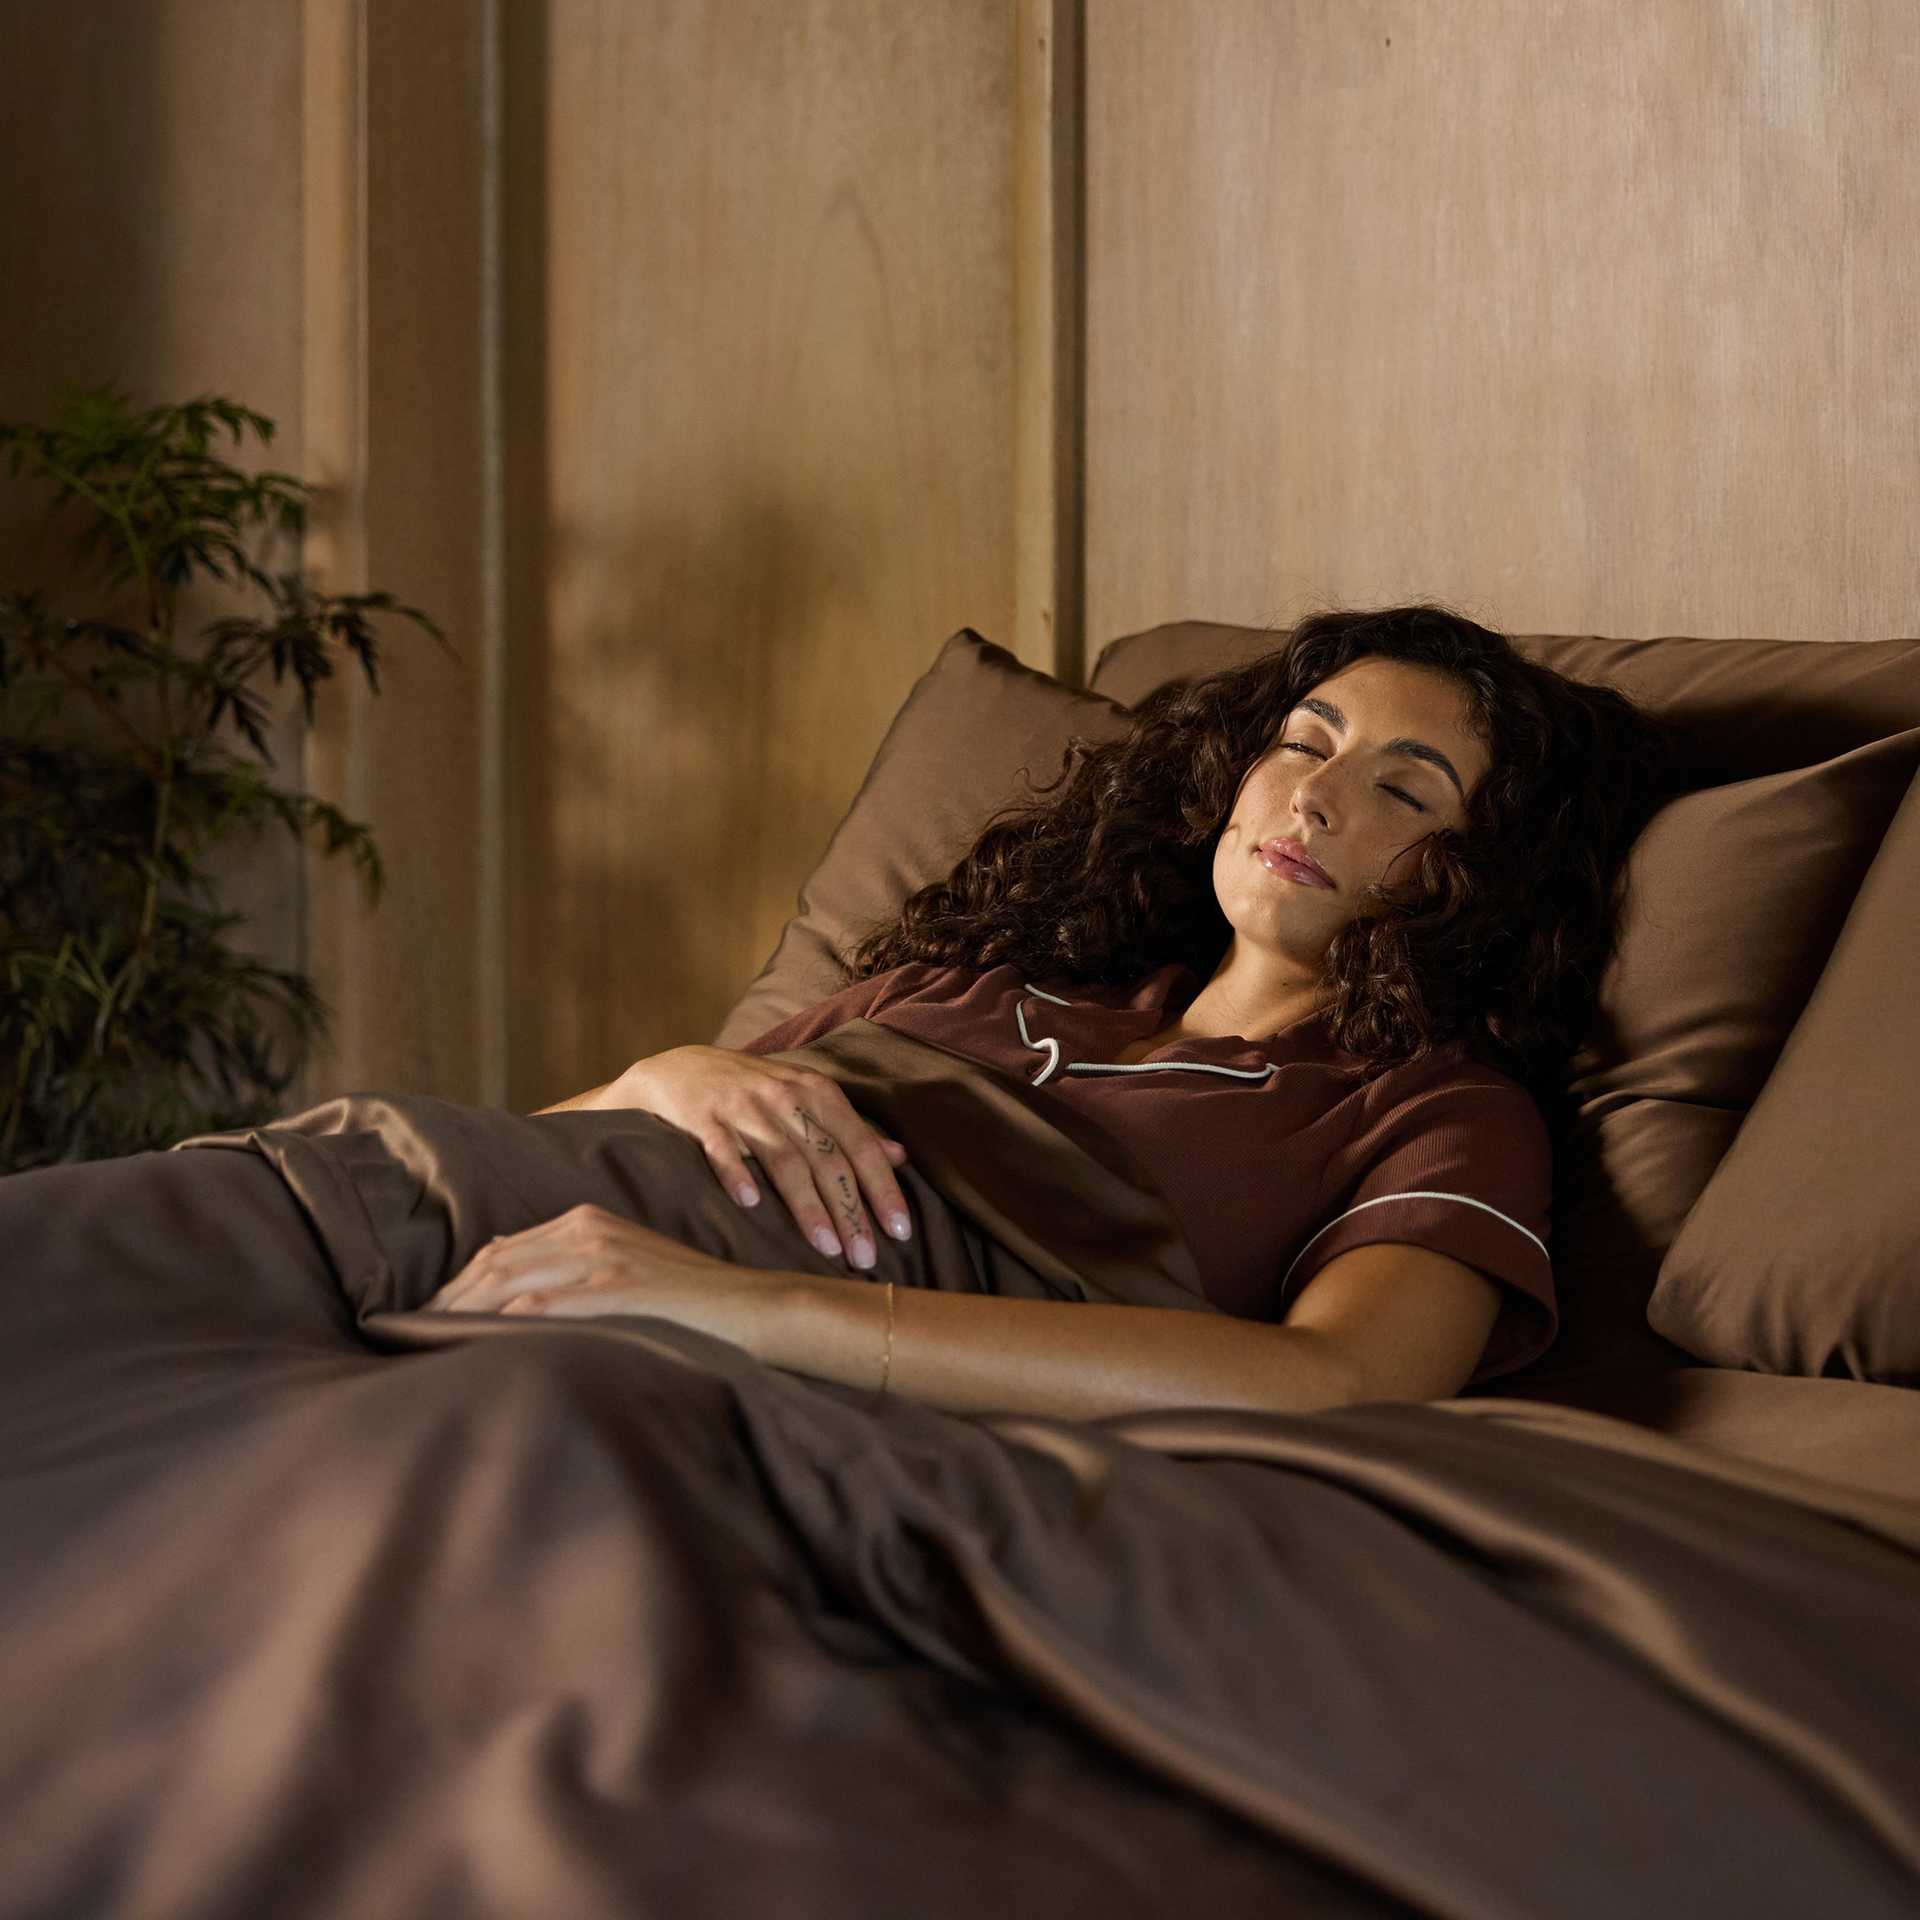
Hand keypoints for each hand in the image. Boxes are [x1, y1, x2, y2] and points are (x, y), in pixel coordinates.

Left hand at [421, 1202, 782, 1344]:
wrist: (754, 1307)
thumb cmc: (694, 1302)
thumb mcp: (629, 1272)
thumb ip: (577, 1277)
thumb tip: (516, 1309)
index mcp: (586, 1219)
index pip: (499, 1250)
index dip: (454, 1284)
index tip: (423, 1317)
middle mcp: (586, 1229)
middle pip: (492, 1262)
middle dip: (444, 1298)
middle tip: (405, 1336)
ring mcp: (600, 1257)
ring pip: (505, 1280)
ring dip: (457, 1313)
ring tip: (422, 1345)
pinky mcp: (615, 1288)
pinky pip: (539, 1305)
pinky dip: (498, 1325)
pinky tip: (471, 1348)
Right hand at [592, 1044, 913, 1272]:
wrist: (681, 1069)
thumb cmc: (754, 1091)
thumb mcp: (806, 1098)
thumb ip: (849, 1129)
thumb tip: (900, 1157)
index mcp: (817, 1093)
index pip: (860, 1146)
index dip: (882, 1189)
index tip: (901, 1231)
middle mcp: (786, 1097)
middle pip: (827, 1160)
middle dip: (850, 1211)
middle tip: (865, 1258)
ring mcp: (743, 1107)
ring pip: (784, 1160)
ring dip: (808, 1206)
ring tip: (826, 1249)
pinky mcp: (704, 1118)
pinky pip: (723, 1149)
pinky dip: (737, 1174)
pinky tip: (751, 1205)